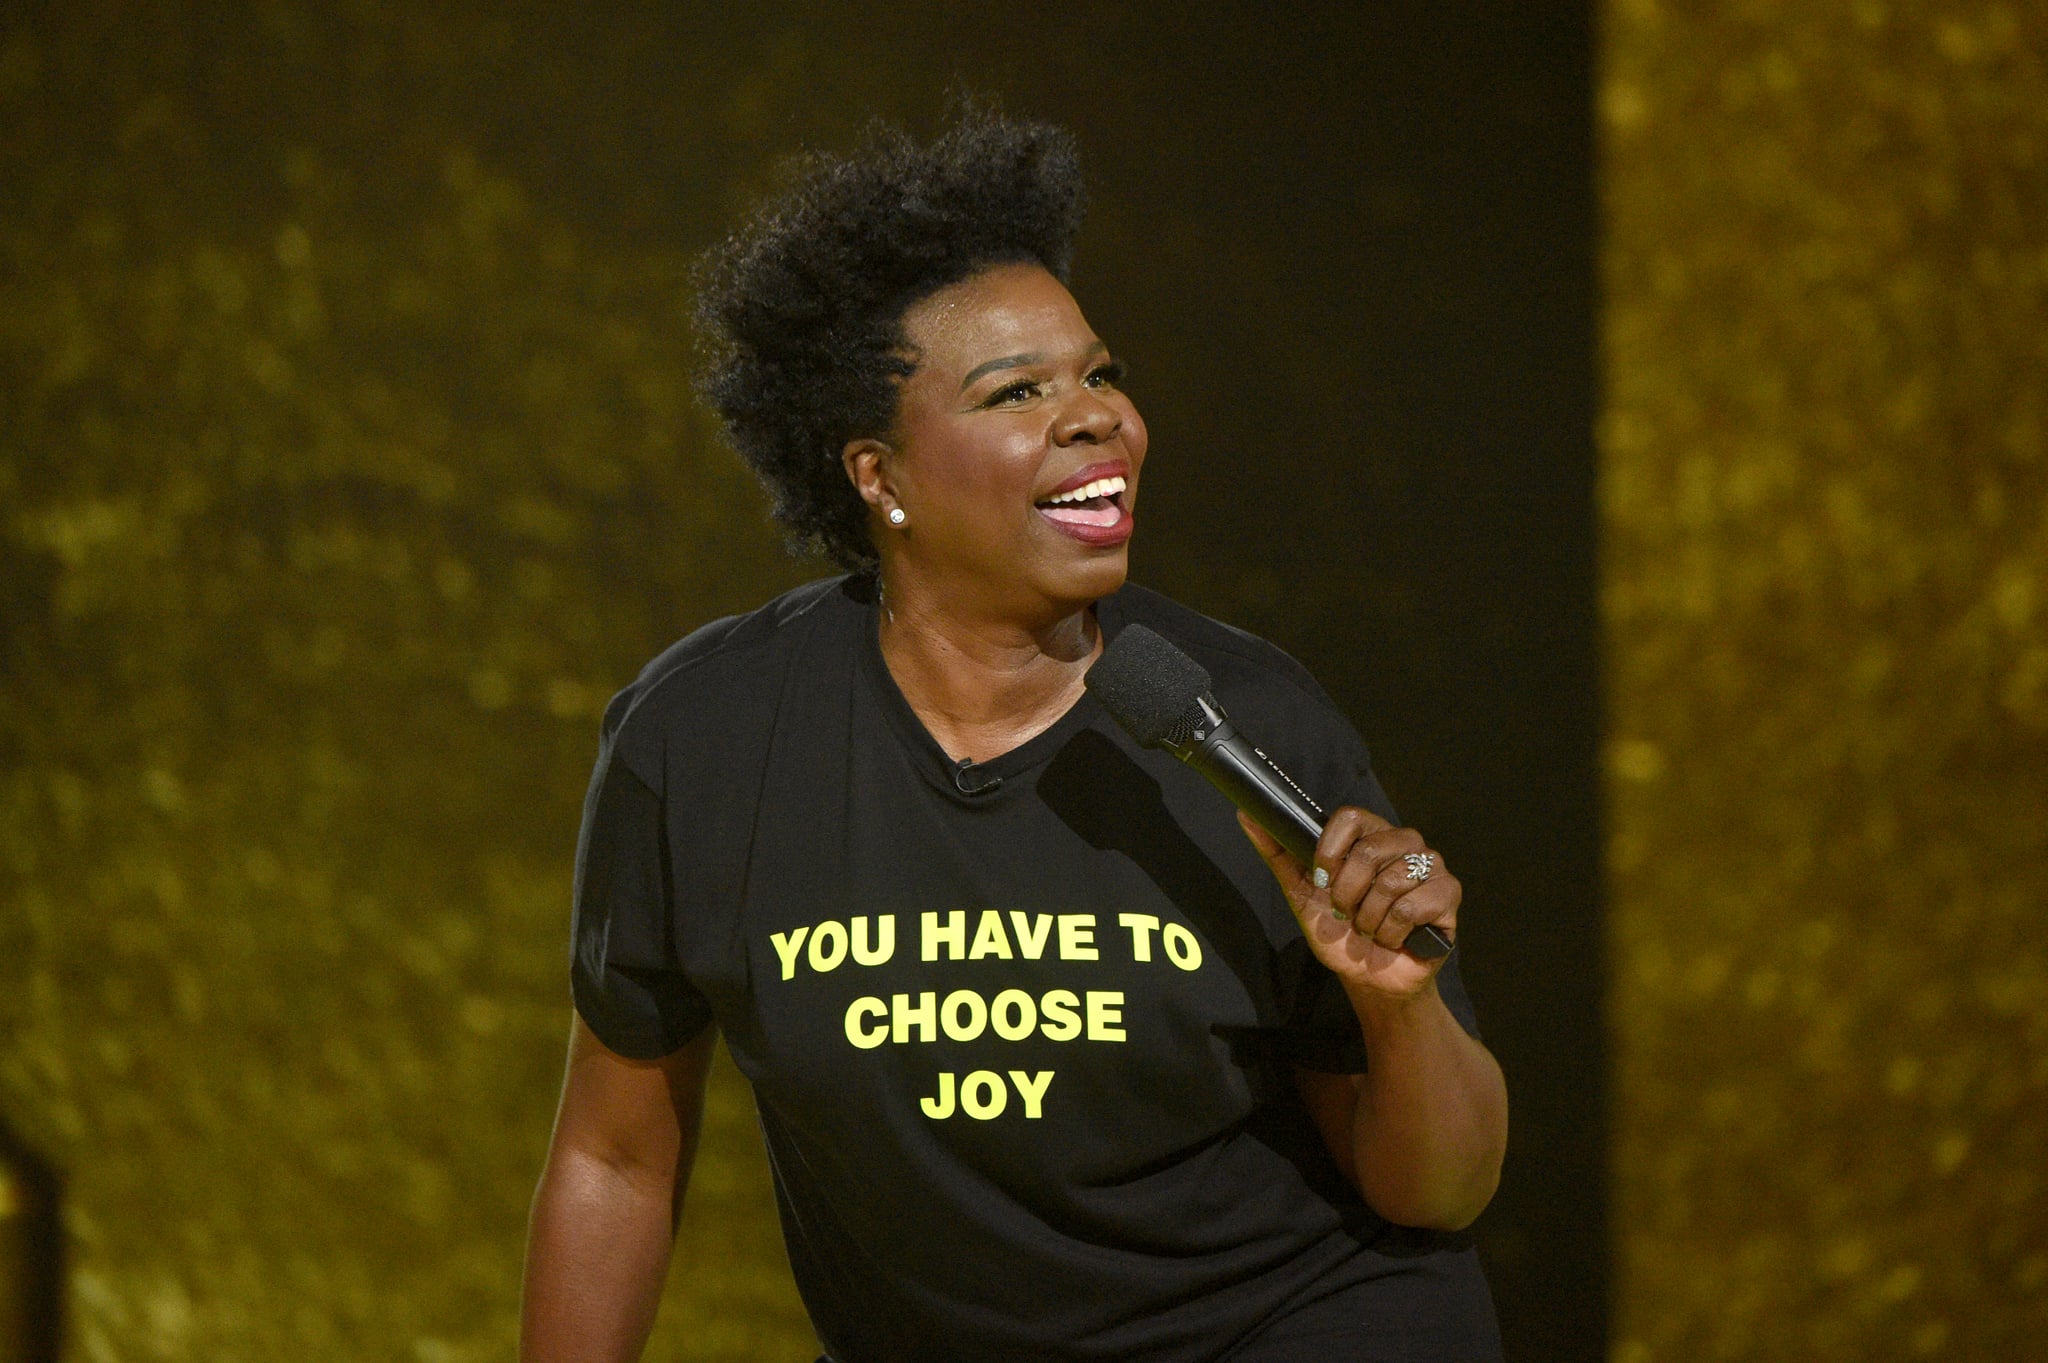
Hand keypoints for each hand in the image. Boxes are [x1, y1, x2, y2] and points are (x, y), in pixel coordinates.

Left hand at [1239, 806, 1457, 1001]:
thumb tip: (1246, 814)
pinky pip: (1414, 906)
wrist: (1369, 977)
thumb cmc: (1339, 933)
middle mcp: (1404, 843)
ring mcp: (1431, 865)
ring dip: (1370, 918)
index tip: (1322, 879)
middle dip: (1347, 894)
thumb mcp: (1301, 893)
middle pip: (1370, 850)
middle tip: (1347, 913)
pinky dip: (1393, 931)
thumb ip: (1277, 852)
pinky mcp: (1449, 893)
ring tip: (1371, 928)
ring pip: (1392, 881)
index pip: (1351, 816)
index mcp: (1370, 835)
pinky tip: (1395, 937)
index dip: (1331, 850)